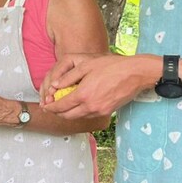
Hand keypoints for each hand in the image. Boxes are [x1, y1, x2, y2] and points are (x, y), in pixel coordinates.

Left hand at [39, 53, 158, 118]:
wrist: (136, 73)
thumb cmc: (112, 66)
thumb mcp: (86, 65)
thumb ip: (68, 77)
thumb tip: (54, 85)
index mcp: (83, 94)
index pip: (61, 106)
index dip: (50, 107)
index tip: (45, 106)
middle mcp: (91, 106)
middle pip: (67, 116)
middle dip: (57, 113)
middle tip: (50, 108)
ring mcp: (100, 111)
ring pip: (78, 117)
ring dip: (68, 114)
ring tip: (62, 106)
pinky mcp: (108, 112)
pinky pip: (88, 115)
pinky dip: (80, 112)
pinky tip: (78, 105)